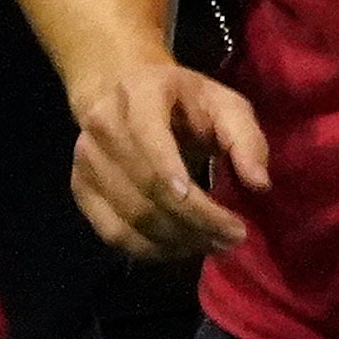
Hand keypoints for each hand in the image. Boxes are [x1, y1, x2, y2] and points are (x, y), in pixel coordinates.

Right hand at [66, 51, 272, 260]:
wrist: (122, 88)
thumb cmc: (184, 100)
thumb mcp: (224, 103)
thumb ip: (246, 138)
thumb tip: (259, 184)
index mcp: (140, 94)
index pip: (154, 145)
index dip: (183, 186)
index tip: (223, 219)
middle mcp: (103, 126)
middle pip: (146, 189)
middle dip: (195, 223)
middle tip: (233, 239)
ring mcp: (85, 160)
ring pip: (131, 217)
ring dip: (177, 241)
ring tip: (214, 245)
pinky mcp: (79, 188)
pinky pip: (113, 233)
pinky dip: (151, 250)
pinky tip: (182, 247)